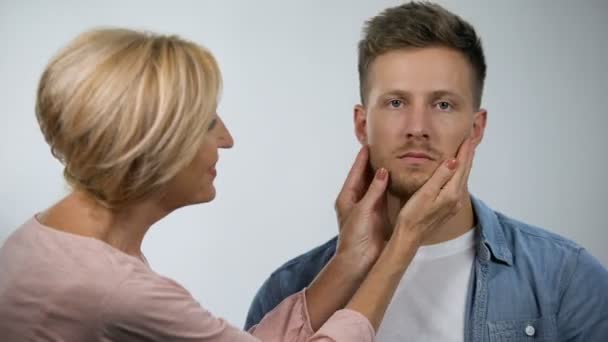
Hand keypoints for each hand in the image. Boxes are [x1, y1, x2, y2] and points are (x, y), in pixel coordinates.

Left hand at [334, 146, 389, 273]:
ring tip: (394, 157)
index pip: (356, 172)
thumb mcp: (363, 210)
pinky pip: (386, 196)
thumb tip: (382, 171)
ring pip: (377, 185)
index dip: (363, 157)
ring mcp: (369, 207)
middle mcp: (358, 200)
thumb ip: (373, 191)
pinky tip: (400, 178)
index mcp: (347, 197)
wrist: (360, 261)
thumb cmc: (356, 236)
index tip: (370, 143)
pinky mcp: (380, 215)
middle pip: (366, 176)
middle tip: (385, 147)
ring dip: (384, 173)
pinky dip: (391, 186)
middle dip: (374, 162)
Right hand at [393, 137, 475, 247]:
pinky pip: (457, 186)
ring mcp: (453, 204)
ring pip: (461, 179)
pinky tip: (455, 172)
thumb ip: (440, 176)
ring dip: (464, 165)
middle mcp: (456, 198)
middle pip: (465, 172)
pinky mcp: (448, 208)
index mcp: (451, 193)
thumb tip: (454, 160)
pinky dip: (458, 175)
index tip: (468, 137)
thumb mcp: (426, 193)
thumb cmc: (413, 215)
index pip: (461, 167)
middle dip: (467, 156)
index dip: (464, 151)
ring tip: (465, 152)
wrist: (410, 237)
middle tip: (470, 140)